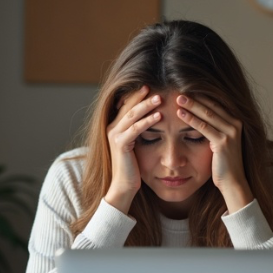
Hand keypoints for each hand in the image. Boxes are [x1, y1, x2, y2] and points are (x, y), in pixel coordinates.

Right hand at [104, 86, 162, 212]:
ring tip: (160, 98)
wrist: (123, 186)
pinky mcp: (120, 145)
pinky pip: (136, 129)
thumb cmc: (133, 167)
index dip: (137, 96)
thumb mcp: (135, 145)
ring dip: (147, 105)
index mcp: (115, 127)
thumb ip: (138, 131)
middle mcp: (112, 128)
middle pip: (128, 106)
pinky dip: (147, 121)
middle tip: (156, 87)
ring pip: (132, 115)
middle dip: (142, 96)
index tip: (150, 86)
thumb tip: (152, 119)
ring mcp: (115, 136)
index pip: (126, 105)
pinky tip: (159, 116)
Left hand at [175, 95, 252, 213]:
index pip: (216, 104)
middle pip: (212, 106)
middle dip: (195, 97)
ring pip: (207, 114)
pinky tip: (180, 114)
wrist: (233, 182)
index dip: (201, 96)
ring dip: (191, 105)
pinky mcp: (223, 142)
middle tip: (179, 90)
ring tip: (177, 99)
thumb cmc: (224, 164)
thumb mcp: (220, 143)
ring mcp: (230, 132)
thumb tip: (202, 118)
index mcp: (235, 122)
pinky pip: (203, 127)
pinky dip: (191, 119)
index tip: (187, 89)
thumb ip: (215, 129)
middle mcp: (235, 124)